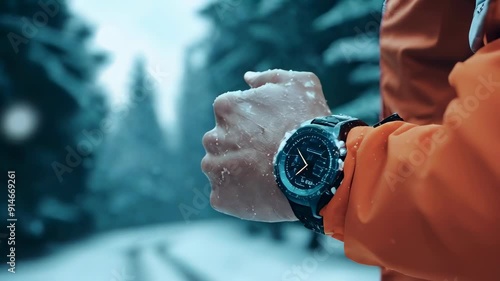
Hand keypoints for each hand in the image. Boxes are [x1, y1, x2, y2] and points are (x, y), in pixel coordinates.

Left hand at [201, 69, 330, 221]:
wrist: (316, 170)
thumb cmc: (308, 124)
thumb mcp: (299, 84)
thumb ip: (268, 77)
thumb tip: (248, 78)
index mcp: (225, 107)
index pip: (230, 114)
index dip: (252, 124)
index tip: (270, 133)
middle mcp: (212, 137)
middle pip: (222, 142)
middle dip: (240, 147)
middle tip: (268, 156)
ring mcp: (215, 169)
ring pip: (220, 169)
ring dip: (237, 172)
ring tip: (266, 177)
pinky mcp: (220, 197)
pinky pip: (225, 195)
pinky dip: (239, 196)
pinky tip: (262, 193)